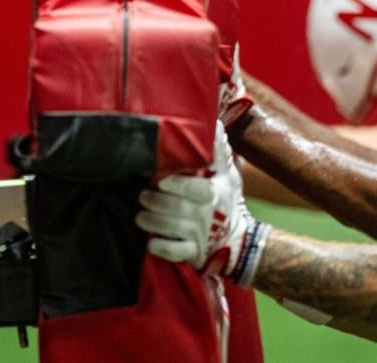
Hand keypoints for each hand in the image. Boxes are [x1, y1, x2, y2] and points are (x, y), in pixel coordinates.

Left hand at [136, 122, 265, 281]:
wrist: (236, 240)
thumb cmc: (225, 201)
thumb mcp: (227, 174)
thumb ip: (217, 151)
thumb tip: (212, 123)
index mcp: (214, 193)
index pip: (196, 189)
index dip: (177, 184)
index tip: (160, 179)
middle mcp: (207, 215)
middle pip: (177, 208)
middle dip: (155, 202)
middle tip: (142, 195)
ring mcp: (200, 236)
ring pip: (171, 229)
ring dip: (151, 222)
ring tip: (140, 215)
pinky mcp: (193, 253)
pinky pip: (174, 253)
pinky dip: (160, 248)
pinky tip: (150, 242)